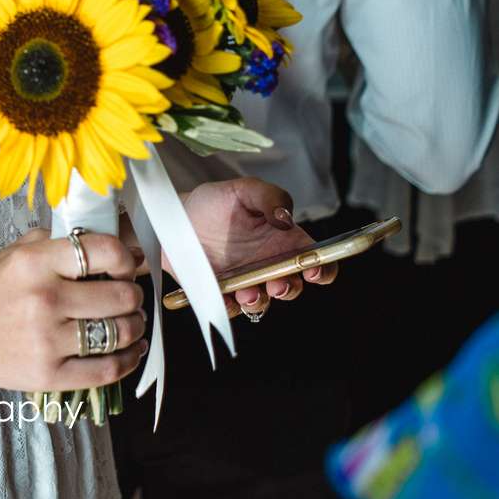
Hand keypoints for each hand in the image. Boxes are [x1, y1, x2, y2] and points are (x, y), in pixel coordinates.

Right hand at [0, 228, 148, 391]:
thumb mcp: (17, 252)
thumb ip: (60, 242)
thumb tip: (116, 247)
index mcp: (36, 263)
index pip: (105, 252)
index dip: (126, 259)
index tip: (125, 267)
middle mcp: (44, 300)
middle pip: (120, 296)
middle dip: (133, 295)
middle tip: (129, 296)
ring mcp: (47, 341)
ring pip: (119, 333)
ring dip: (134, 326)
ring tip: (131, 322)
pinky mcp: (49, 376)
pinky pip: (107, 370)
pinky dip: (128, 360)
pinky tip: (130, 350)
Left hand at [176, 177, 335, 318]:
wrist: (175, 218)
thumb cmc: (214, 203)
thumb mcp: (242, 190)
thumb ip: (269, 196)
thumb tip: (286, 218)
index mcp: (284, 240)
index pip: (316, 259)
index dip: (323, 269)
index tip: (314, 271)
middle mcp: (270, 265)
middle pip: (293, 286)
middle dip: (289, 288)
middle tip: (276, 284)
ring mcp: (247, 281)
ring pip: (264, 301)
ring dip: (259, 301)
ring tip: (246, 292)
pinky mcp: (223, 293)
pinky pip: (233, 308)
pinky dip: (231, 307)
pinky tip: (225, 297)